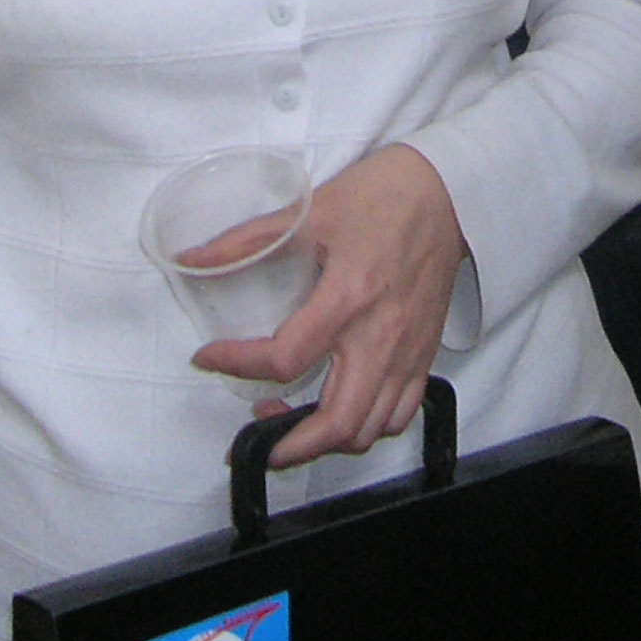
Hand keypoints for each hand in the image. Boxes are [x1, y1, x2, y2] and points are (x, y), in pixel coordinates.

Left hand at [192, 144, 464, 470]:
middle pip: (336, 422)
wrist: (448, 194)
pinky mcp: (424, 356)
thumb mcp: (309, 211)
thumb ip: (247, 241)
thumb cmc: (382, 197)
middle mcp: (381, 336)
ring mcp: (407, 352)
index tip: (208, 357)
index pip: (286, 358)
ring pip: (369, 429)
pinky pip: (400, 415)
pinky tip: (342, 409)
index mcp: (349, 297)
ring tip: (294, 423)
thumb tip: (191, 257)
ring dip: (326, 440)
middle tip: (257, 437)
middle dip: (289, 446)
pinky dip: (367, 427)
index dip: (237, 365)